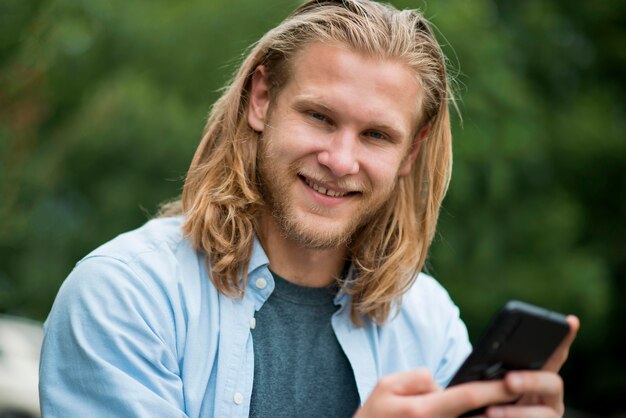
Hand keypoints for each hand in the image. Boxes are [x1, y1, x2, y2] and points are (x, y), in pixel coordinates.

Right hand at [354, 369, 516, 417]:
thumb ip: (417, 378)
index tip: (512, 381)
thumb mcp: (385, 386)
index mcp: (422, 410)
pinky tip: (488, 412)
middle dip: (502, 406)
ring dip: (494, 416)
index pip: (465, 397)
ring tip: (513, 405)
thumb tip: (441, 384)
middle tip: (526, 391)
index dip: (491, 388)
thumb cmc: (373, 414)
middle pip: (477, 417)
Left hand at [484, 315, 580, 417]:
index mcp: (540, 377)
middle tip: (508, 380)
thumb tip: (489, 356)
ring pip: (543, 415)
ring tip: (490, 412)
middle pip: (552, 383)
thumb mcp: (486, 382)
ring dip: (516, 413)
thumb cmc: (481, 400)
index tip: (570, 321)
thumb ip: (494, 371)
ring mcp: (547, 415)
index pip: (554, 355)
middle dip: (531, 381)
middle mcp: (550, 397)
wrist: (475, 416)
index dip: (564, 340)